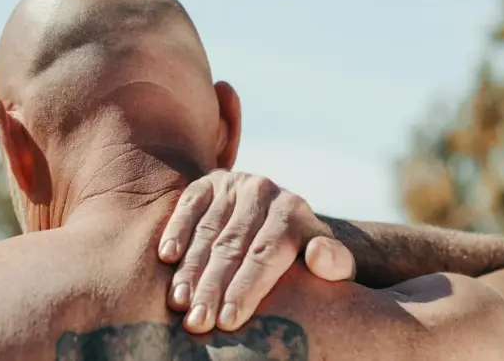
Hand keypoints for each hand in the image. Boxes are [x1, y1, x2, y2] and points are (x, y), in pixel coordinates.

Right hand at [158, 169, 354, 332]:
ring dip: (190, 268)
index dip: (246, 288)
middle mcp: (264, 191)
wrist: (284, 215)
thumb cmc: (304, 253)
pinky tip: (166, 256)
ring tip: (178, 302)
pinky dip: (176, 229)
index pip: (267, 254)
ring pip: (208, 230)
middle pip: (233, 246)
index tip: (228, 321)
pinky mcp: (210, 181)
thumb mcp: (332, 260)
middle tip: (197, 322)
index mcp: (294, 212)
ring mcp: (235, 183)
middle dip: (212, 287)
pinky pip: (189, 204)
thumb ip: (336, 263)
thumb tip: (320, 256)